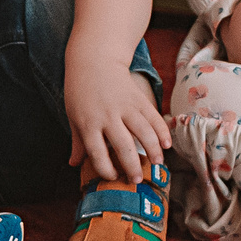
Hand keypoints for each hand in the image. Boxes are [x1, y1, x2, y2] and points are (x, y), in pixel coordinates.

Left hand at [67, 61, 168, 181]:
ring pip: (143, 132)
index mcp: (88, 123)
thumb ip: (77, 141)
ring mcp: (125, 106)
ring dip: (153, 150)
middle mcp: (107, 116)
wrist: (94, 59)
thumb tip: (73, 164)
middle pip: (123, 146)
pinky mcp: (138, 99)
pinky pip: (154, 117)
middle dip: (132, 166)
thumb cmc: (80, 91)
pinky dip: (162, 131)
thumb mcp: (73, 115)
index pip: (97, 153)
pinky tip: (167, 144)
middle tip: (137, 180)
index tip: (113, 176)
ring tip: (157, 164)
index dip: (106, 170)